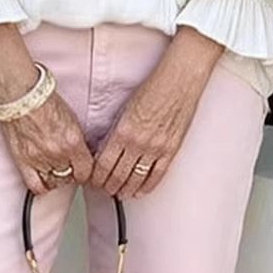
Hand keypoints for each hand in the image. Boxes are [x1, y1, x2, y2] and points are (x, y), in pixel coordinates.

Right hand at [0, 21, 91, 193]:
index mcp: (73, 141)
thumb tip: (83, 154)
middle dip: (73, 172)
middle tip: (70, 166)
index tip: (85, 169)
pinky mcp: (23, 161)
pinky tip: (44, 178)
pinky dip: (42, 186)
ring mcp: (39, 159)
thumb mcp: (72, 119)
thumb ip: (78, 140)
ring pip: (55, 183)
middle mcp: (58, 153)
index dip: (87, 171)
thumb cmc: (45, 100)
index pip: (87, 170)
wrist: (21, 94)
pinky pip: (36, 186)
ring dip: (58, 178)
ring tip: (57, 169)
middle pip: (72, 177)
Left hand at [90, 27, 223, 197]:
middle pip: (117, 176)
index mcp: (123, 131)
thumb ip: (116, 130)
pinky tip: (140, 190)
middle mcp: (138, 142)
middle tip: (103, 189)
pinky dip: (147, 187)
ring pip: (136, 180)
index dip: (96, 177)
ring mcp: (156, 148)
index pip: (103, 164)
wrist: (180, 80)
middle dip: (107, 186)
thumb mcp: (126, 108)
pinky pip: (157, 175)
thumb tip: (106, 149)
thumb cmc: (154, 87)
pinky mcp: (171, 149)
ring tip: (119, 192)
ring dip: (125, 190)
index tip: (93, 179)